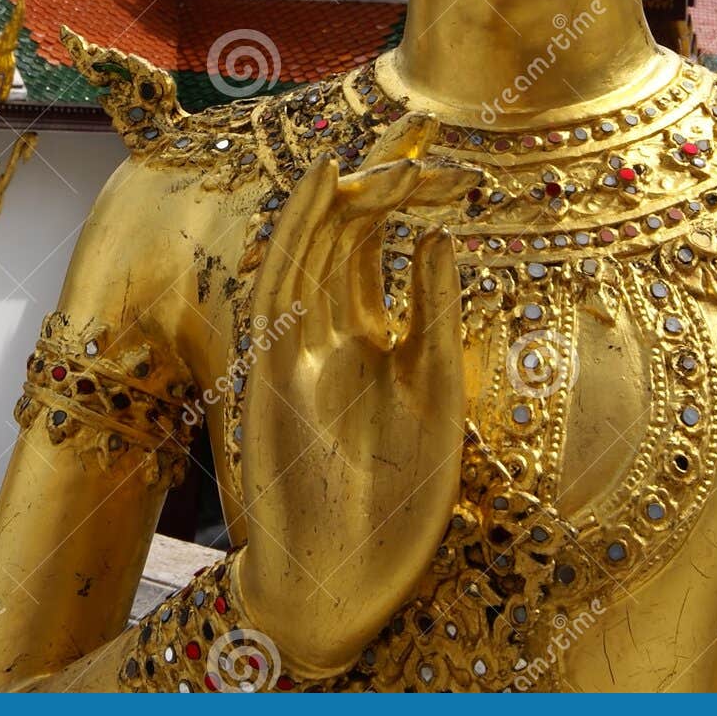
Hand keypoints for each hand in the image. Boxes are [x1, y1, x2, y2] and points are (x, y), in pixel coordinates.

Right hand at [234, 114, 474, 675]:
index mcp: (368, 336)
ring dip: (348, 191)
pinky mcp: (274, 366)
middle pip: (348, 230)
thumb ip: (431, 313)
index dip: (408, 194)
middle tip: (421, 128)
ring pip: (315, 244)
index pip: (380, 242)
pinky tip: (325, 183)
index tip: (442, 154)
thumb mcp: (434, 394)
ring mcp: (297, 344)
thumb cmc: (392, 503)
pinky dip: (299, 227)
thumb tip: (439, 232)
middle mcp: (328, 328)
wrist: (341, 587)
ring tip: (387, 144)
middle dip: (381, 177)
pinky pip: (282, 282)